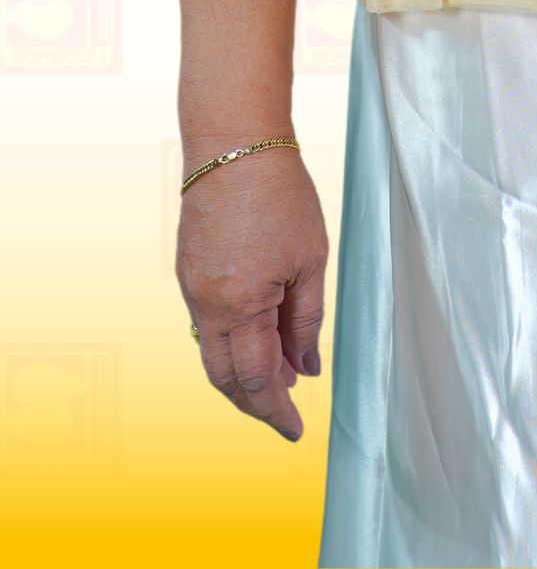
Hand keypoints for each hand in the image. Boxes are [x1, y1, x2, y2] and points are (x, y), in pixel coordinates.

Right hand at [177, 148, 328, 441]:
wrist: (233, 144)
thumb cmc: (279, 193)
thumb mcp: (310, 259)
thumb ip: (307, 320)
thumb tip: (306, 368)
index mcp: (240, 306)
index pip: (257, 380)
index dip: (277, 411)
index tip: (296, 430)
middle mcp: (206, 305)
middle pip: (225, 377)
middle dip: (255, 403)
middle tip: (284, 416)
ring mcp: (192, 289)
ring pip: (212, 353)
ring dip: (242, 373)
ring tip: (280, 379)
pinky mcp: (188, 272)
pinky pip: (205, 325)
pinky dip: (231, 342)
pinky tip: (257, 338)